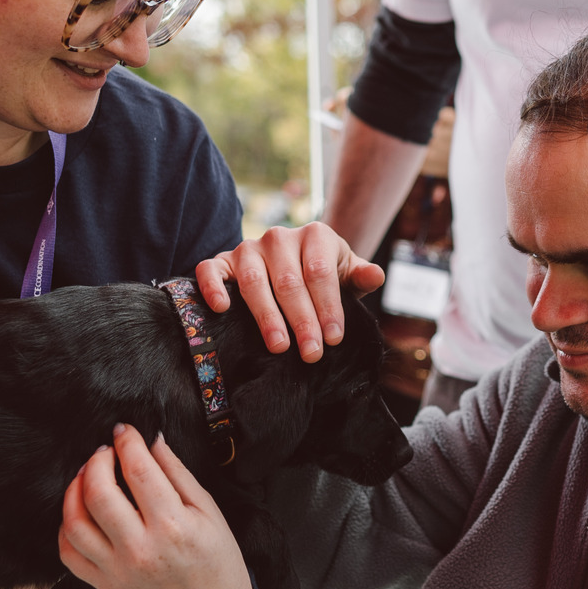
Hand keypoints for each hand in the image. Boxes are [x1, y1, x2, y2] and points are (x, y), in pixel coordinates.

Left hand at [58, 424, 253, 588]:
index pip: (138, 470)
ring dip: (74, 490)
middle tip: (105, 452)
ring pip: (75, 523)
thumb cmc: (218, 561)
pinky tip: (79, 512)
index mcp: (173, 526)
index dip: (127, 441)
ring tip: (87, 477)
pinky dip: (67, 527)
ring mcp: (118, 571)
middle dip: (97, 460)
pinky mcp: (105, 587)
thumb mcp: (209, 512)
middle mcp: (140, 549)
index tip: (124, 430)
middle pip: (98, 492)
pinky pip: (69, 554)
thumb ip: (177, 474)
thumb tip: (152, 441)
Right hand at [195, 221, 384, 362]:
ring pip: (253, 281)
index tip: (334, 339)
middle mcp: (279, 237)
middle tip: (311, 353)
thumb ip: (360, 276)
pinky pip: (211, 270)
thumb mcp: (347, 273)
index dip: (328, 307)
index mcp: (315, 235)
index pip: (320, 273)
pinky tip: (222, 309)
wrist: (294, 262)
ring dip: (266, 315)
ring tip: (279, 345)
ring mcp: (248, 247)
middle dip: (302, 320)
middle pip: (289, 282)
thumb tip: (376, 276)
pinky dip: (213, 287)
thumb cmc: (325, 274)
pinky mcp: (223, 260)